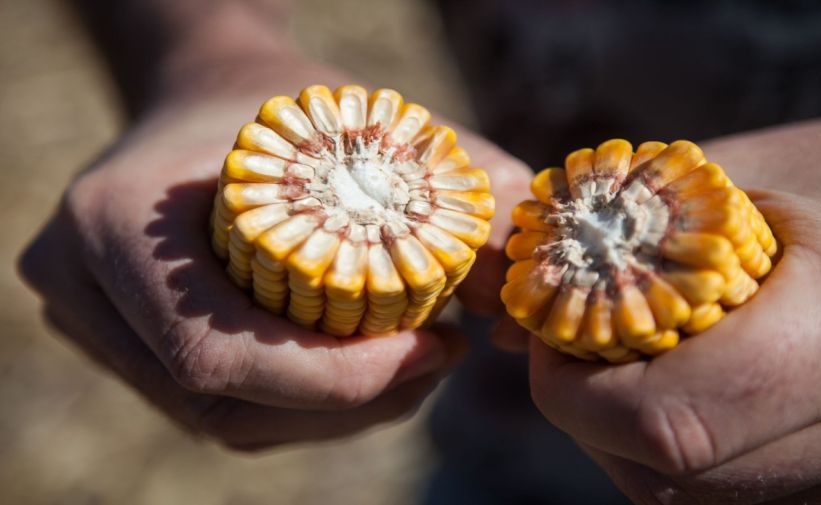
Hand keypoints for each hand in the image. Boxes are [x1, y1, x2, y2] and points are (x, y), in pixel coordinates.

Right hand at [17, 79, 528, 449]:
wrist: (202, 94)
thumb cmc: (288, 102)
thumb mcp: (370, 120)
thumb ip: (453, 183)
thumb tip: (508, 290)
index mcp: (116, 222)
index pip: (219, 352)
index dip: (337, 379)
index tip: (438, 345)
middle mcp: (82, 286)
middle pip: (223, 404)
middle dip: (353, 401)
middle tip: (441, 357)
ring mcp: (95, 327)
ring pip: (224, 420)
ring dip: (338, 413)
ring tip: (416, 364)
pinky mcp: (125, 348)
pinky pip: (221, 409)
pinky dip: (305, 408)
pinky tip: (369, 370)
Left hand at [527, 114, 820, 502]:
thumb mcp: (759, 177)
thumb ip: (639, 232)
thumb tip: (524, 291)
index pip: (670, 421)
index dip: (576, 392)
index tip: (545, 336)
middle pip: (675, 477)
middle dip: (592, 416)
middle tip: (574, 344)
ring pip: (701, 499)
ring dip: (632, 440)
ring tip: (634, 358)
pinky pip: (745, 493)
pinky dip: (689, 450)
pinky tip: (694, 384)